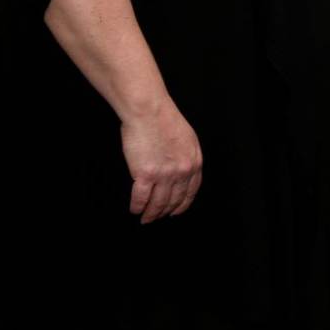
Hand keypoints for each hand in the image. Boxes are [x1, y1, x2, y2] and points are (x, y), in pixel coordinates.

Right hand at [119, 99, 202, 223]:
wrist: (149, 111)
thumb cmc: (164, 119)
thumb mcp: (187, 139)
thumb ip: (186, 156)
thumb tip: (181, 169)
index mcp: (194, 162)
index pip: (191, 191)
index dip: (182, 204)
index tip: (176, 211)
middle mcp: (183, 171)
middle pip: (174, 200)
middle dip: (165, 212)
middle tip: (157, 218)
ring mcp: (165, 174)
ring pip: (158, 203)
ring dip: (151, 214)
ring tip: (145, 218)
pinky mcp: (146, 174)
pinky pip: (141, 198)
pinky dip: (137, 206)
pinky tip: (135, 209)